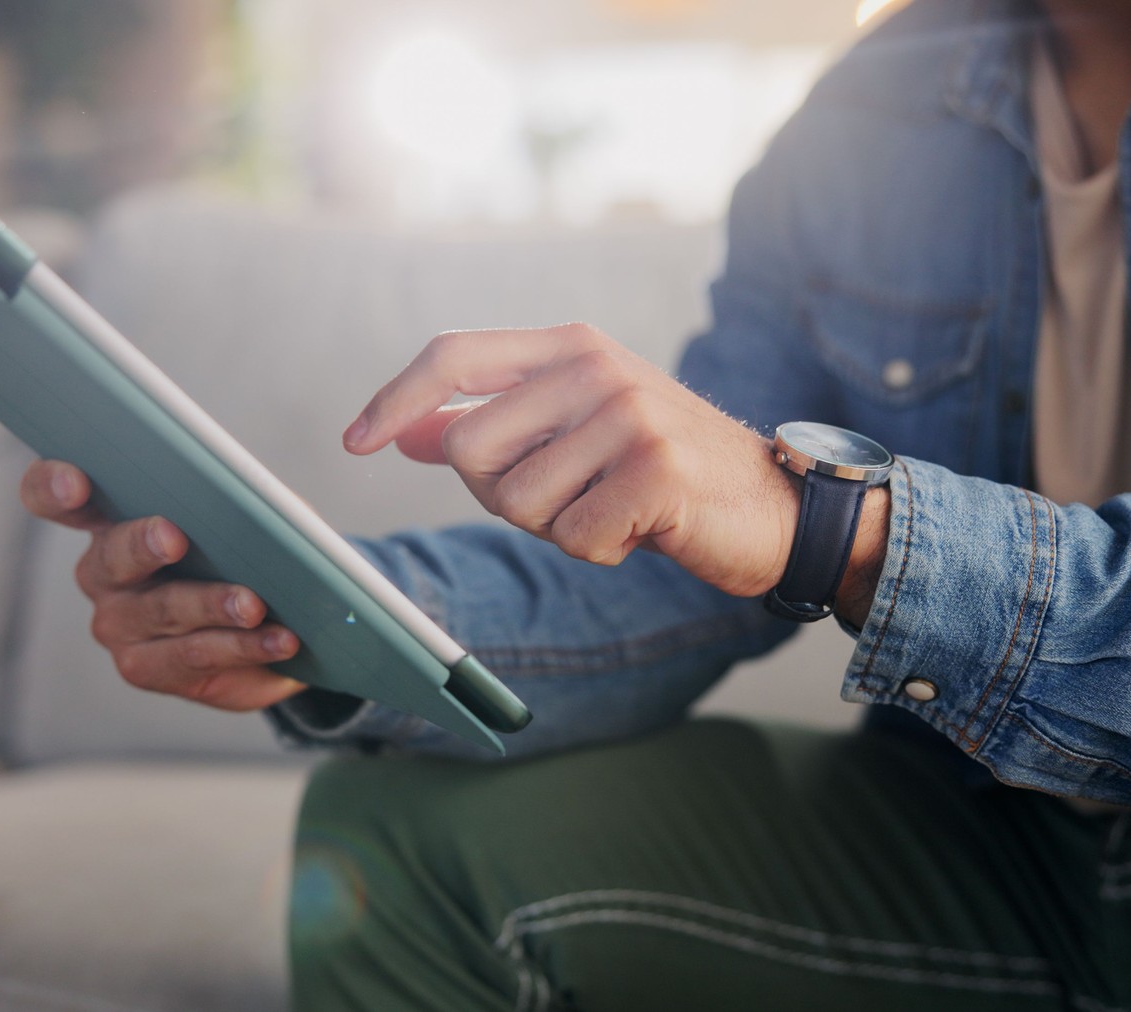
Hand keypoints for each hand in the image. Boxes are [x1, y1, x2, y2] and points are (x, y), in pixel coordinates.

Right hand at [18, 460, 307, 710]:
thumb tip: (254, 498)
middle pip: (112, 555)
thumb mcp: (244, 518)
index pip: (53, 496)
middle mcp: (102, 572)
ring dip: (212, 604)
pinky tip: (280, 640)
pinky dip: (243, 646)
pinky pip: (194, 655)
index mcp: (109, 517)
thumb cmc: (246, 553)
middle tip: (175, 537)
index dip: (54, 486)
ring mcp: (118, 624)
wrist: (272, 627)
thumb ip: (236, 501)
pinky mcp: (144, 669)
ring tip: (253, 604)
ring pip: (162, 610)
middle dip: (143, 544)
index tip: (76, 483)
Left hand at [343, 323, 887, 612]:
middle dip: (500, 493)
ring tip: (609, 507)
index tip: (355, 443)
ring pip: (516, 499)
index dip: (394, 400)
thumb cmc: (660, 471)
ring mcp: (629, 413)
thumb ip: (495, 424)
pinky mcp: (655, 469)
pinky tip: (640, 530)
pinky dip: (597, 550)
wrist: (775, 506)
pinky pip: (573, 536)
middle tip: (565, 496)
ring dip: (554, 527)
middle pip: (468, 446)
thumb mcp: (574, 430)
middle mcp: (596, 366)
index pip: (453, 355)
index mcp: (570, 346)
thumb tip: (406, 431)